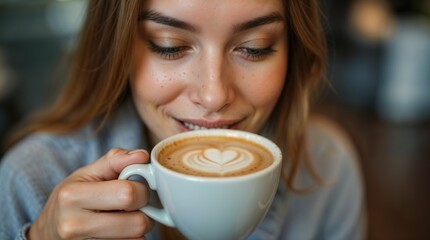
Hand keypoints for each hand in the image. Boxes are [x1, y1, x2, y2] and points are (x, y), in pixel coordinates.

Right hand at [28, 148, 153, 239]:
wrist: (48, 231)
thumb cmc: (71, 198)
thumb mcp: (87, 174)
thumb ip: (115, 160)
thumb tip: (142, 155)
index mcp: (73, 196)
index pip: (128, 194)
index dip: (141, 189)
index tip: (136, 188)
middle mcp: (74, 225)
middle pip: (137, 223)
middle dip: (144, 211)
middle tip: (133, 206)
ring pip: (138, 239)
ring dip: (138, 228)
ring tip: (123, 218)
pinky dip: (131, 239)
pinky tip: (118, 231)